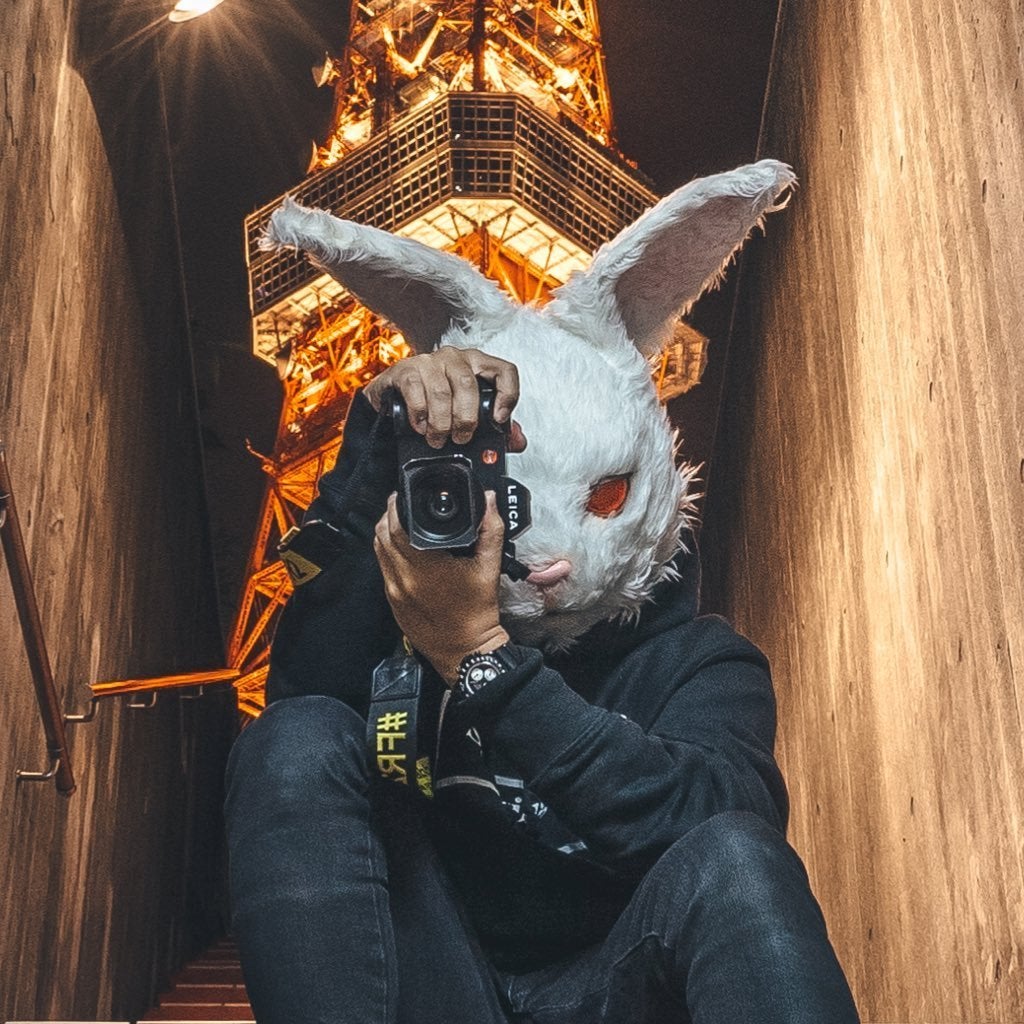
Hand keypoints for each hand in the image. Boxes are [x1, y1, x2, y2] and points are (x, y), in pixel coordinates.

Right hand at [363, 348, 523, 449]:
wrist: (394, 401)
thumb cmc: (434, 404)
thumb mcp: (467, 414)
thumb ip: (495, 426)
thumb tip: (517, 440)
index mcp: (477, 364)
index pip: (504, 371)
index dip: (507, 396)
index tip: (498, 419)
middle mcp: (455, 358)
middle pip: (468, 385)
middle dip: (466, 419)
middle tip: (461, 438)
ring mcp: (429, 361)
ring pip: (442, 392)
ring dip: (440, 423)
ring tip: (438, 438)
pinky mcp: (405, 370)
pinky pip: (416, 391)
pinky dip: (420, 415)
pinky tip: (420, 426)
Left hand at [374, 492, 509, 684]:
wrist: (466, 651)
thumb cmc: (477, 614)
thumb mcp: (489, 568)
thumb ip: (490, 530)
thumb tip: (487, 502)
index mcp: (426, 569)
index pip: (398, 527)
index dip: (397, 505)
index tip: (403, 494)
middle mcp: (403, 579)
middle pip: (383, 535)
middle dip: (389, 514)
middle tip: (401, 502)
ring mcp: (394, 591)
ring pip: (378, 550)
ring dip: (385, 532)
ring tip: (401, 520)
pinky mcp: (392, 601)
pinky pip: (383, 567)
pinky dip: (388, 551)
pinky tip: (402, 547)